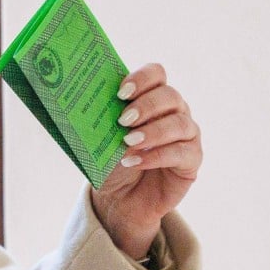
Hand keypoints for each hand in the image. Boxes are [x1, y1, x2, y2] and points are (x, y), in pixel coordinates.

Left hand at [90, 63, 201, 259]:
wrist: (121, 196)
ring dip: (152, 132)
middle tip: (123, 120)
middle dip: (146, 106)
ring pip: (180, 124)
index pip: (156, 73)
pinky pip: (182, 153)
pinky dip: (156, 156)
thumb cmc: (111, 159)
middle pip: (170, 96)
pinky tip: (135, 161)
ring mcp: (186, 134)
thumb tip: (77, 102)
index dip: (142, 78)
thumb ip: (99, 117)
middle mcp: (174, 110)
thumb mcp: (100, 136)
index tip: (120, 92)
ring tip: (128, 142)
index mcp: (151, 96)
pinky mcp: (192, 160)